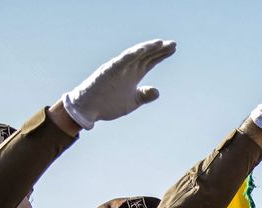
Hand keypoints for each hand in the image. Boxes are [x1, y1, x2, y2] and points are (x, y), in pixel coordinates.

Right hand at [61, 40, 175, 129]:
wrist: (88, 110)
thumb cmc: (107, 104)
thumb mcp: (132, 101)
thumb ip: (144, 95)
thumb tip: (157, 91)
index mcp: (133, 75)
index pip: (150, 61)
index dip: (161, 55)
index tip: (173, 49)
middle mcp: (127, 69)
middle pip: (146, 56)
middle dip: (159, 49)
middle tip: (173, 44)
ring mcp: (118, 68)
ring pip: (135, 55)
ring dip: (148, 48)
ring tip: (161, 43)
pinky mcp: (109, 71)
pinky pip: (122, 61)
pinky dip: (132, 54)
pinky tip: (144, 49)